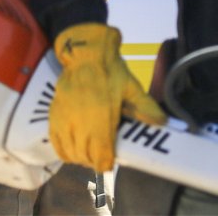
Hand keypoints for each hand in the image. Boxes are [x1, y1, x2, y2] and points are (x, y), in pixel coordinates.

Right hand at [50, 23, 166, 171]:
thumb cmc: (110, 71)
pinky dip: (63, 151)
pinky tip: (72, 150)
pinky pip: (56, 142)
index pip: (100, 155)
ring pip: (70, 152)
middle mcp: (80, 122)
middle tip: (102, 157)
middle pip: (85, 157)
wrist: (85, 54)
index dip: (106, 163)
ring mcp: (64, 119)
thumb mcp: (131, 87)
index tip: (110, 161)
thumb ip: (145, 107)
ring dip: (79, 158)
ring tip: (88, 153)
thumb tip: (163, 122)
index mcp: (101, 117)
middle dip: (94, 161)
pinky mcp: (54, 115)